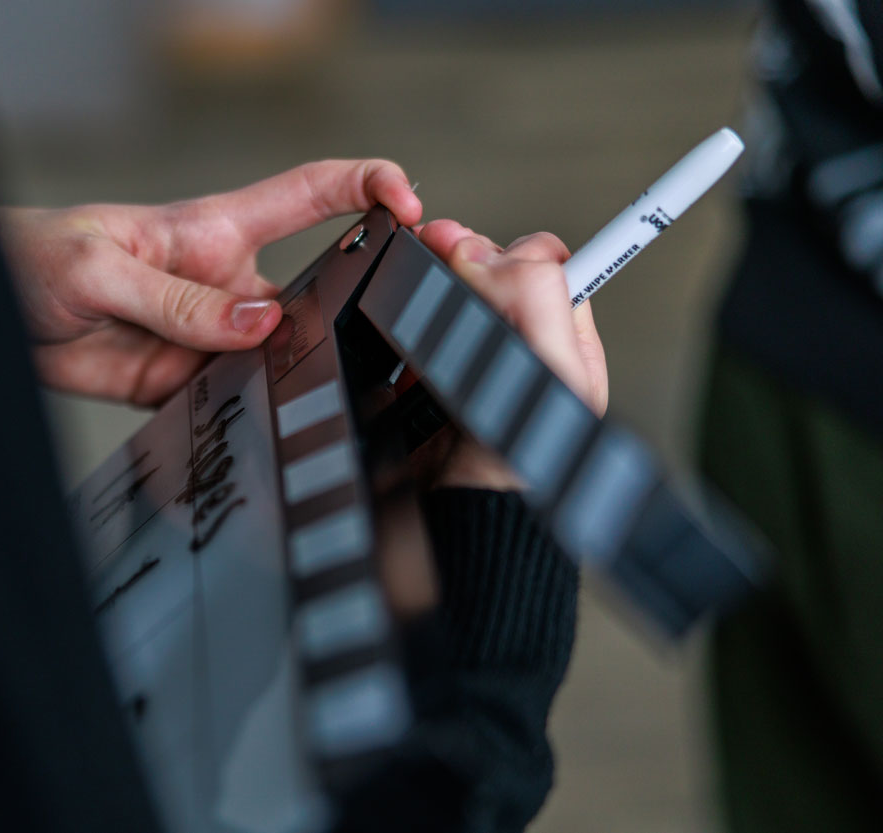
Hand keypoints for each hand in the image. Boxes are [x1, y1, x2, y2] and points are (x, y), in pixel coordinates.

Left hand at [0, 159, 421, 405]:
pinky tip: (266, 429)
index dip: (366, 187)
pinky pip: (241, 398)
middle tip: (392, 326)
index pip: (311, 194)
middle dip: (360, 301)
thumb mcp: (100, 268)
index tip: (407, 206)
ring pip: (285, 354)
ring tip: (319, 391)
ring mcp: (215, 337)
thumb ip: (180, 300)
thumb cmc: (37, 257)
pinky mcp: (193, 382)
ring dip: (303, 370)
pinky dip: (257, 414)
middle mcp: (229, 285)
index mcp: (216, 232)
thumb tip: (261, 323)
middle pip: (318, 286)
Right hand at [416, 220, 607, 489]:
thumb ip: (537, 304)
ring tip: (419, 305)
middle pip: (491, 272)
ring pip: (452, 295)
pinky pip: (418, 330)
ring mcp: (475, 358)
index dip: (506, 248)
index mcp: (563, 341)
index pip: (543, 267)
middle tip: (434, 254)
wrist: (462, 520)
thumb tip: (492, 254)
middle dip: (461, 261)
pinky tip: (406, 346)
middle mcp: (522, 345)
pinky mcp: (434, 375)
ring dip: (430, 291)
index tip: (461, 245)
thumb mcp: (551, 377)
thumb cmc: (519, 472)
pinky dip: (405, 327)